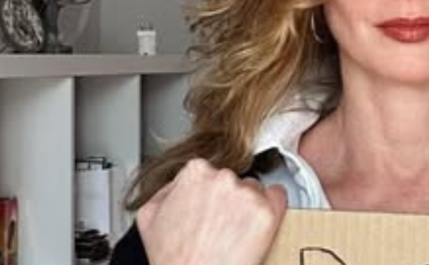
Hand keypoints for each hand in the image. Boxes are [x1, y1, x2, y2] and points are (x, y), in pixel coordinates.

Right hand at [137, 158, 288, 264]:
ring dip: (249, 206)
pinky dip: (274, 207)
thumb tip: (179, 185)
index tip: (211, 205)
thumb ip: (167, 190)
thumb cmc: (173, 259)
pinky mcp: (267, 213)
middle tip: (221, 224)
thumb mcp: (149, 216)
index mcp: (194, 173)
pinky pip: (279, 197)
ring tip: (236, 232)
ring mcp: (247, 194)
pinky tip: (261, 223)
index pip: (211, 172)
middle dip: (230, 199)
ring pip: (256, 190)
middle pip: (235, 180)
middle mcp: (223, 178)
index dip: (210, 192)